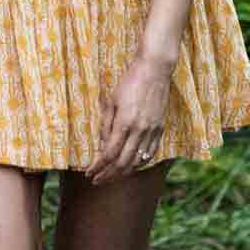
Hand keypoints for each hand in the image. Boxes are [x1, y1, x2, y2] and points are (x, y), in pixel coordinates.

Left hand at [84, 55, 170, 183]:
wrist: (154, 69)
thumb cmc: (130, 81)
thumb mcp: (112, 101)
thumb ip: (106, 125)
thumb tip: (101, 146)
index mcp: (124, 122)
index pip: (109, 154)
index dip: (98, 167)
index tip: (89, 173)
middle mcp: (139, 130)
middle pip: (122, 163)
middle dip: (108, 175)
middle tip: (98, 180)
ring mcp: (152, 131)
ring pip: (137, 161)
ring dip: (123, 173)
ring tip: (112, 176)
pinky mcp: (160, 129)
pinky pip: (150, 153)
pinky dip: (140, 164)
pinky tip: (131, 166)